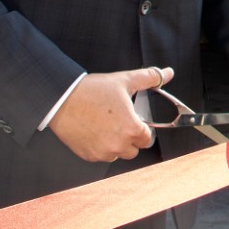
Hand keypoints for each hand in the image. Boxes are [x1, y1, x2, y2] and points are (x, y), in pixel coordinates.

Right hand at [49, 65, 171, 162]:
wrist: (61, 99)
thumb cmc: (92, 90)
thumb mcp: (125, 80)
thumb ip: (151, 77)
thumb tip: (168, 73)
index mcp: (131, 129)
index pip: (147, 138)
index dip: (143, 128)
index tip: (135, 120)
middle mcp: (118, 145)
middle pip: (134, 149)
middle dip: (130, 137)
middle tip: (120, 121)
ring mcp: (102, 152)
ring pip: (118, 154)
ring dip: (117, 144)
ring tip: (107, 126)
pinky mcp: (88, 155)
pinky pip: (101, 156)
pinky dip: (101, 147)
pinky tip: (95, 131)